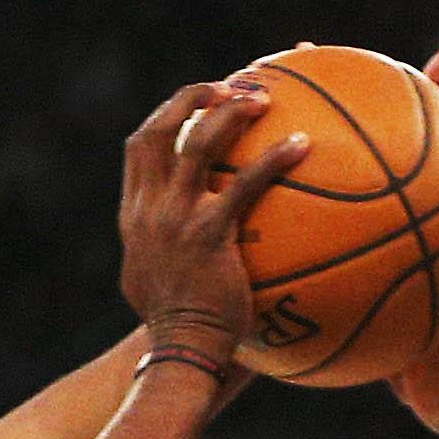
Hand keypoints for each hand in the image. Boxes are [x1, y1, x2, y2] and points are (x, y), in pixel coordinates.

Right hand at [118, 78, 307, 361]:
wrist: (180, 353)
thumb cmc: (179, 330)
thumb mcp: (157, 285)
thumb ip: (171, 252)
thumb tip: (202, 241)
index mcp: (135, 216)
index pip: (140, 148)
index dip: (166, 116)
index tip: (195, 102)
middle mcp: (149, 210)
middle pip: (157, 132)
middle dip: (189, 100)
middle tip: (226, 86)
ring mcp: (175, 220)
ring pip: (196, 144)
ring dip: (227, 112)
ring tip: (261, 97)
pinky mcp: (207, 235)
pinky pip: (244, 185)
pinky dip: (272, 159)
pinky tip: (302, 145)